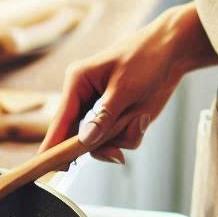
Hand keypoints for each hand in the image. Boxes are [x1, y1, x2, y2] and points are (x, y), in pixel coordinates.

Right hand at [40, 3, 217, 162]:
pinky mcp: (115, 119)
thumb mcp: (125, 88)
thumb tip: (85, 140)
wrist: (173, 51)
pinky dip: (131, 135)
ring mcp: (99, 111)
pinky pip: (117, 141)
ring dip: (121, 138)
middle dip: (100, 145)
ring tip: (140, 119)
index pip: (60, 119)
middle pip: (77, 137)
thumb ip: (104, 116)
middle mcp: (83, 98)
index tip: (44, 165)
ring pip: (100, 143)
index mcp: (78, 82)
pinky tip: (143, 118)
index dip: (53, 144)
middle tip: (115, 153)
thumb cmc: (146, 58)